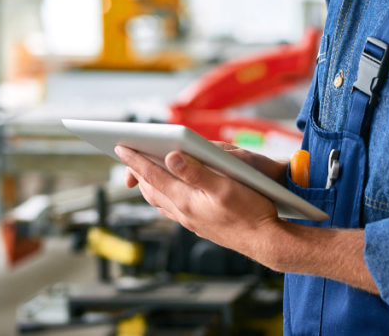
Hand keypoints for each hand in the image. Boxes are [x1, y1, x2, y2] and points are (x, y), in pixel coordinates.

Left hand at [115, 145, 282, 261]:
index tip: (120, 146)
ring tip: (142, 171)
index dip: (135, 160)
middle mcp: (183, 213)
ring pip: (159, 200)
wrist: (267, 241)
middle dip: (137, 170)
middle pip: (150, 189)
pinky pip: (171, 208)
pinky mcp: (199, 225)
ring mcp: (190, 221)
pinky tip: (168, 192)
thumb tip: (170, 155)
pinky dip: (163, 195)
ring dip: (148, 184)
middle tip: (127, 154)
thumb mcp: (226, 186)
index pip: (152, 176)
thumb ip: (196, 171)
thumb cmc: (252, 211)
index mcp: (186, 200)